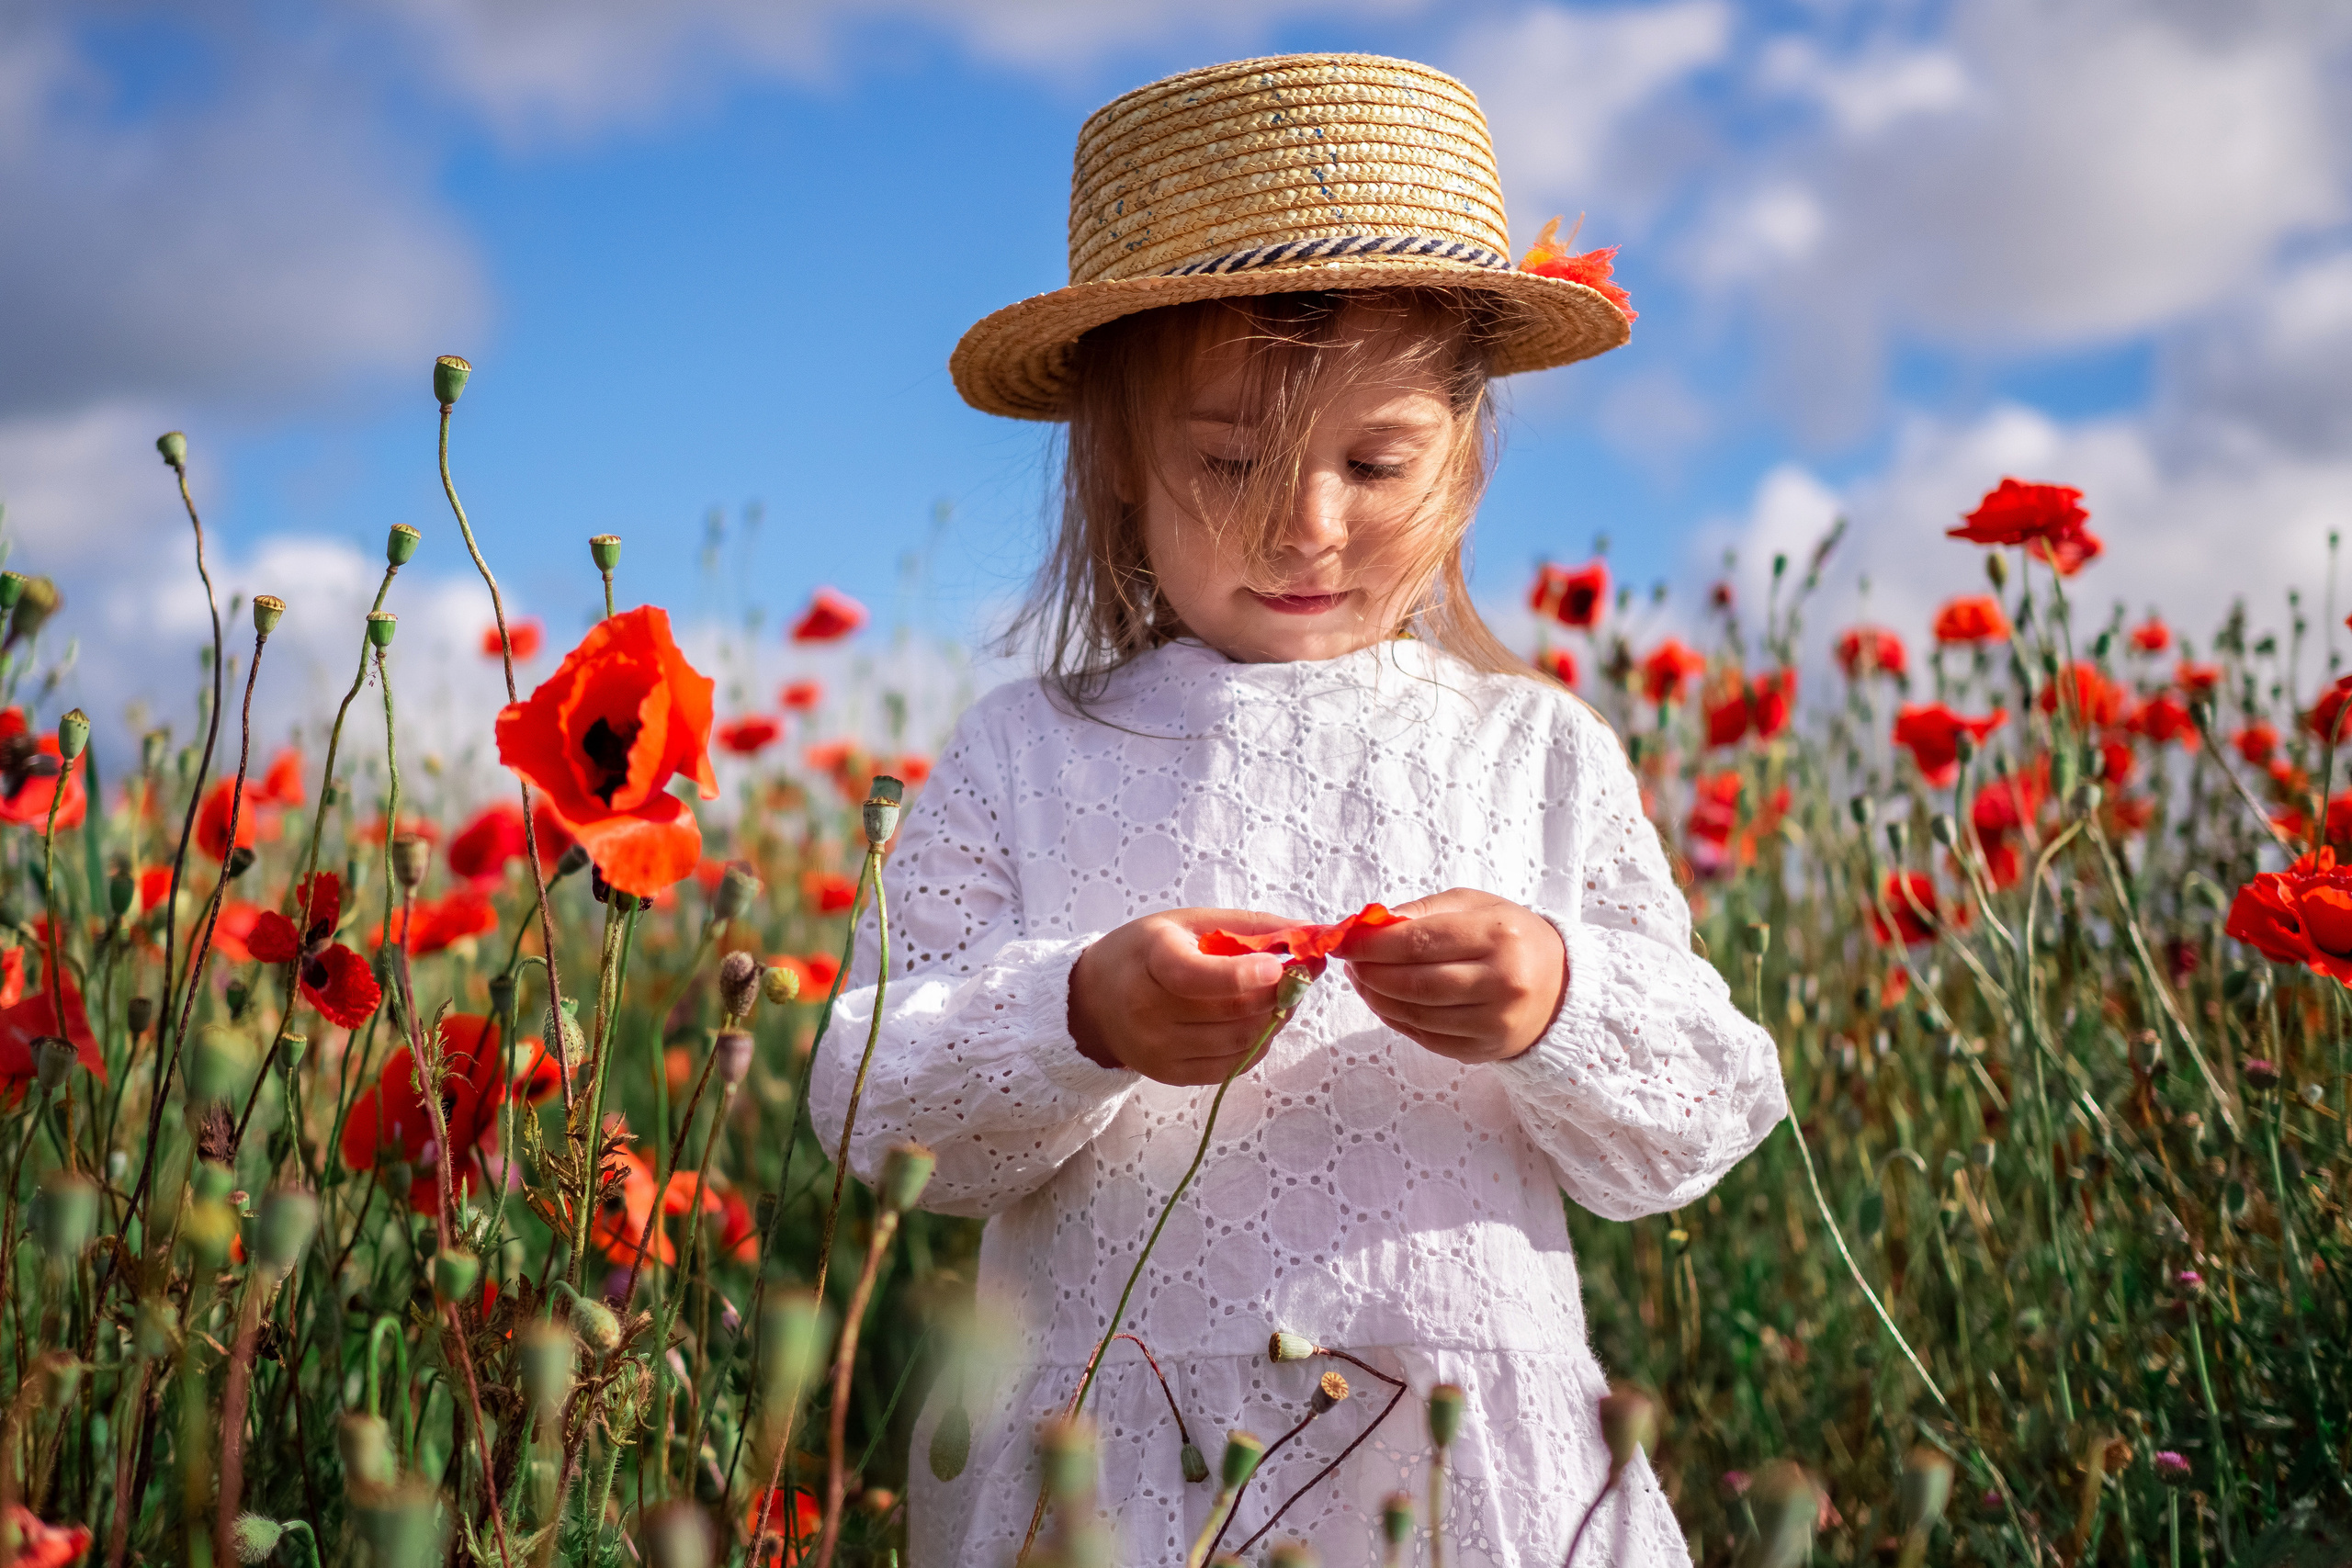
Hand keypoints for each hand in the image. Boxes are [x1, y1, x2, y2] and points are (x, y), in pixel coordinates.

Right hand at [1068, 909, 1297, 1086]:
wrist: (1096, 1000)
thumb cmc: (1148, 952)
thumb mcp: (1189, 923)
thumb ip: (1250, 927)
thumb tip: (1312, 933)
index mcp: (1150, 960)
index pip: (1195, 976)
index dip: (1242, 974)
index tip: (1279, 966)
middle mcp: (1148, 1011)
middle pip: (1231, 1012)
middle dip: (1278, 995)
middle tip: (1297, 976)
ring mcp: (1158, 1049)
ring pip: (1240, 1041)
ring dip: (1274, 1019)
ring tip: (1277, 997)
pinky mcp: (1171, 1075)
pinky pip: (1233, 1066)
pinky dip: (1258, 1044)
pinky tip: (1258, 1022)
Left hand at [1338, 889, 1566, 1063]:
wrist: (1561, 988)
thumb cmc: (1511, 937)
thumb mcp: (1475, 906)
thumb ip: (1423, 911)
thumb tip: (1369, 926)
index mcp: (1498, 935)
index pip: (1419, 942)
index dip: (1371, 944)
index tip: (1342, 939)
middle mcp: (1501, 982)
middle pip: (1413, 982)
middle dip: (1369, 971)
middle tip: (1349, 960)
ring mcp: (1493, 1022)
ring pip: (1414, 1014)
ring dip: (1376, 997)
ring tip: (1362, 978)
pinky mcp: (1482, 1051)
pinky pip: (1423, 1036)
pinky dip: (1394, 1018)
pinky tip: (1384, 1000)